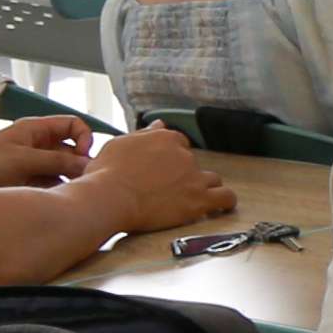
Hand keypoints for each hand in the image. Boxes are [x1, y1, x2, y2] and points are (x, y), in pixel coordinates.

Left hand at [0, 115, 95, 191]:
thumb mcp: (24, 160)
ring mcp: (31, 164)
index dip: (84, 138)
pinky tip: (56, 202)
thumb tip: (87, 164)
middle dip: (79, 163)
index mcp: (35, 130)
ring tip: (70, 195)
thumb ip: (57, 161)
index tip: (85, 156)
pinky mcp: (25, 183)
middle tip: (83, 181)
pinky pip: (49, 185)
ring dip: (68, 180)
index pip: (73, 126)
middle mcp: (36, 145)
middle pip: (70, 149)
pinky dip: (56, 192)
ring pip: (61, 170)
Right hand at [83, 124, 236, 234]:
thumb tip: (159, 125)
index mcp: (166, 138)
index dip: (171, 160)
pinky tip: (220, 207)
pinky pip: (226, 197)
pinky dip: (225, 202)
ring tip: (191, 200)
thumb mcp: (119, 144)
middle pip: (193, 164)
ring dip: (204, 188)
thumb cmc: (106, 174)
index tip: (162, 171)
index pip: (179, 145)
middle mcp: (184, 155)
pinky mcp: (200, 199)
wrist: (109, 198)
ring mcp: (194, 177)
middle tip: (166, 190)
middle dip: (184, 175)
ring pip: (212, 179)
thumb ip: (144, 135)